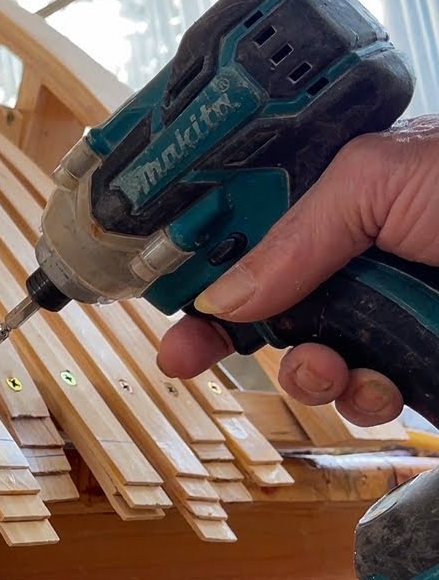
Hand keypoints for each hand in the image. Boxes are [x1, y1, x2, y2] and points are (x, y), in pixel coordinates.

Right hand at [157, 115, 438, 425]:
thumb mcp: (378, 181)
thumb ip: (291, 236)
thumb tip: (224, 296)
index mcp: (349, 201)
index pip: (254, 233)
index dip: (204, 265)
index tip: (166, 297)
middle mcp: (364, 260)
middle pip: (267, 304)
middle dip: (224, 336)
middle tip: (182, 357)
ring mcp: (391, 319)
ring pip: (308, 361)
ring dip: (304, 373)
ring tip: (328, 365)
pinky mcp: (420, 371)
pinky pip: (361, 398)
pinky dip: (359, 398)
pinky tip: (380, 384)